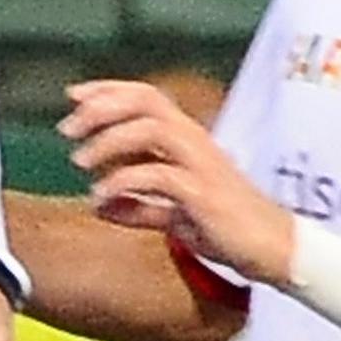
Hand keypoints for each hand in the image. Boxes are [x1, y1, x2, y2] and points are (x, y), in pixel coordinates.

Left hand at [64, 78, 296, 282]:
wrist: (273, 251)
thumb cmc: (227, 228)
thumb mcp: (175, 216)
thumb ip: (139, 207)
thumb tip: (101, 206)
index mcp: (188, 140)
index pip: (148, 97)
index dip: (109, 90)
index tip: (74, 95)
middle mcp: (195, 143)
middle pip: (147, 102)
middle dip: (102, 107)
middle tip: (67, 128)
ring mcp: (201, 165)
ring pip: (152, 129)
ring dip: (109, 141)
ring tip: (79, 161)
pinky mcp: (203, 193)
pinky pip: (158, 176)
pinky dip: (122, 183)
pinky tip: (100, 199)